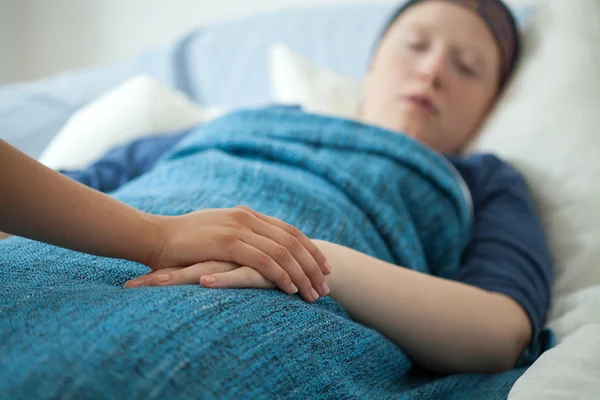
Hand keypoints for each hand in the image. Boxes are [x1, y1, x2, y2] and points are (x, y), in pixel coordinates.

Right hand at [148, 206, 330, 298]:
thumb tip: (255, 251)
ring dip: (302, 274)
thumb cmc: (183, 242)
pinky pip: (264, 260)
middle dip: (313, 265)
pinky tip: (291, 290)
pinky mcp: (228, 242)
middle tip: (326, 286)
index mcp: (247, 214)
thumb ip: (239, 238)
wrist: (153, 236)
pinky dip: (282, 275)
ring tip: (314, 295)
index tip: (325, 267)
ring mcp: (238, 228)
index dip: (310, 249)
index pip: (290, 231)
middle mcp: (247, 217)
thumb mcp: (217, 233)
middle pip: (293, 240)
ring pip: (283, 251)